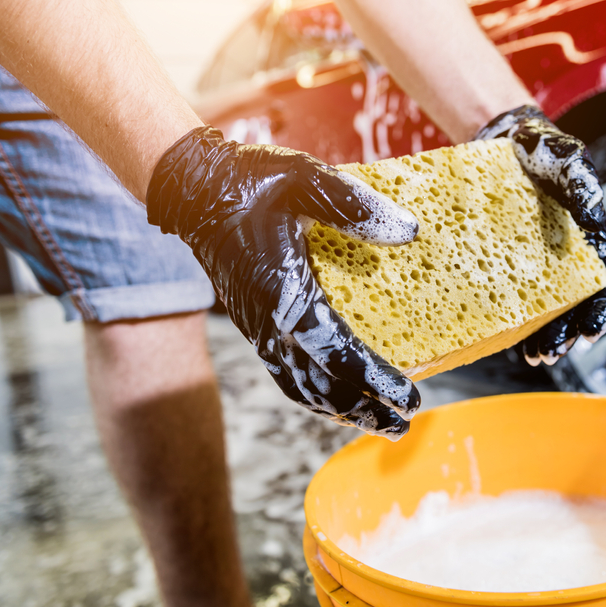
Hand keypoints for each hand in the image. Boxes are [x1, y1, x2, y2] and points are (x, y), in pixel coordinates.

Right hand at [147, 126, 420, 438]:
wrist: (194, 192)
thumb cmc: (252, 183)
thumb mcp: (306, 180)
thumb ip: (353, 206)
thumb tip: (408, 231)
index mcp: (285, 294)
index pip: (339, 354)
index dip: (377, 381)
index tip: (411, 398)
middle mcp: (270, 324)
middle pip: (322, 386)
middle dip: (365, 411)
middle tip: (404, 426)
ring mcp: (259, 331)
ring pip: (301, 389)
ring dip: (341, 412)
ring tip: (378, 425)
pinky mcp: (255, 328)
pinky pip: (286, 376)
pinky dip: (314, 398)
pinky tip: (336, 403)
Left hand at [476, 106, 605, 365]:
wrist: (506, 139)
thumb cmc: (545, 150)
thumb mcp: (567, 161)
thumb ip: (581, 185)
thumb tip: (592, 216)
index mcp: (588, 239)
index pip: (603, 282)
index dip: (599, 310)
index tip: (589, 332)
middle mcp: (567, 255)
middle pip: (574, 304)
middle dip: (565, 334)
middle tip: (550, 355)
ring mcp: (537, 260)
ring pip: (546, 307)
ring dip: (543, 336)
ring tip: (534, 358)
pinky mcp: (508, 260)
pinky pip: (513, 295)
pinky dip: (514, 320)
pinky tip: (509, 342)